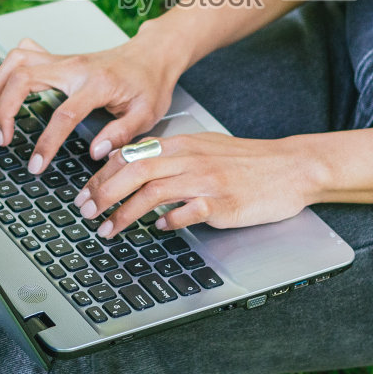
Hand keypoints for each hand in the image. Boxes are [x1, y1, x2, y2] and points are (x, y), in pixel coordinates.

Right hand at [0, 34, 182, 171]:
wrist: (152, 55)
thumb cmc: (149, 84)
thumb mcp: (147, 114)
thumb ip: (121, 135)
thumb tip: (96, 153)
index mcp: (97, 83)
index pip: (64, 114)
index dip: (46, 142)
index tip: (36, 164)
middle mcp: (74, 67)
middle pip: (24, 78)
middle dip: (4, 109)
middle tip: (3, 138)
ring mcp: (63, 60)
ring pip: (16, 61)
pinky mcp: (57, 59)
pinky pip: (21, 55)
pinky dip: (6, 71)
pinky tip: (5, 91)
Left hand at [73, 132, 319, 237]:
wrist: (289, 168)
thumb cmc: (246, 162)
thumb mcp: (203, 148)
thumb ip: (170, 156)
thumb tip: (133, 168)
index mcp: (181, 143)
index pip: (130, 155)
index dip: (101, 175)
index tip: (83, 194)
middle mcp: (189, 157)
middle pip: (134, 171)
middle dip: (103, 193)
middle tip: (85, 213)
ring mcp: (205, 180)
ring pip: (153, 192)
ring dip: (125, 213)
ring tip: (108, 230)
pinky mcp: (222, 202)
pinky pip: (187, 212)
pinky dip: (168, 221)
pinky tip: (159, 229)